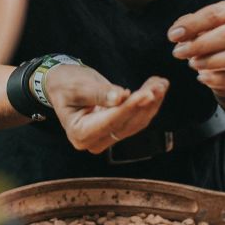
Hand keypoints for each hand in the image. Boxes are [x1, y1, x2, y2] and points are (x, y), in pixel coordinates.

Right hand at [43, 65, 168, 153]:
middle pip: (126, 123)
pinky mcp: (117, 131)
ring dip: (152, 103)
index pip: (110, 121)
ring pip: (136, 122)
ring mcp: (106, 138)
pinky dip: (148, 104)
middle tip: (159, 84)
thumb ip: (99, 93)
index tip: (147, 93)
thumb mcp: (77, 86)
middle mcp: (94, 141)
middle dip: (145, 103)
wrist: (62, 85)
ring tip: (161, 83)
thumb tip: (121, 97)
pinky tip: (157, 89)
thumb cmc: (65, 84)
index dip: (130, 107)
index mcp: (79, 133)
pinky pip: (137, 119)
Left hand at [169, 1, 224, 97]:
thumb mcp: (196, 28)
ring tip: (192, 64)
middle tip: (178, 53)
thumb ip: (186, 26)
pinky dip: (220, 79)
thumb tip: (176, 33)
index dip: (192, 25)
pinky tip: (203, 78)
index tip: (172, 37)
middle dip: (200, 45)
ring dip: (212, 61)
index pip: (214, 15)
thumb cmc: (208, 38)